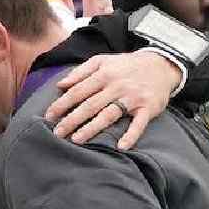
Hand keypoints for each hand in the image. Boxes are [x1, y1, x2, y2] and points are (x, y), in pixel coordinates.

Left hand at [44, 50, 178, 149]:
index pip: (78, 91)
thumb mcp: (103, 61)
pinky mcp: (147, 108)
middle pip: (90, 105)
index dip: (62, 104)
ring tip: (76, 140)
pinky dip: (131, 135)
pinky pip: (138, 124)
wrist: (160, 65)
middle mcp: (116, 86)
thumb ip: (81, 72)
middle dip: (71, 119)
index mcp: (104, 74)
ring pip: (109, 114)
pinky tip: (121, 146)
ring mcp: (132, 98)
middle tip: (57, 133)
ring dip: (92, 128)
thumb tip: (60, 84)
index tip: (49, 116)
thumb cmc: (126, 66)